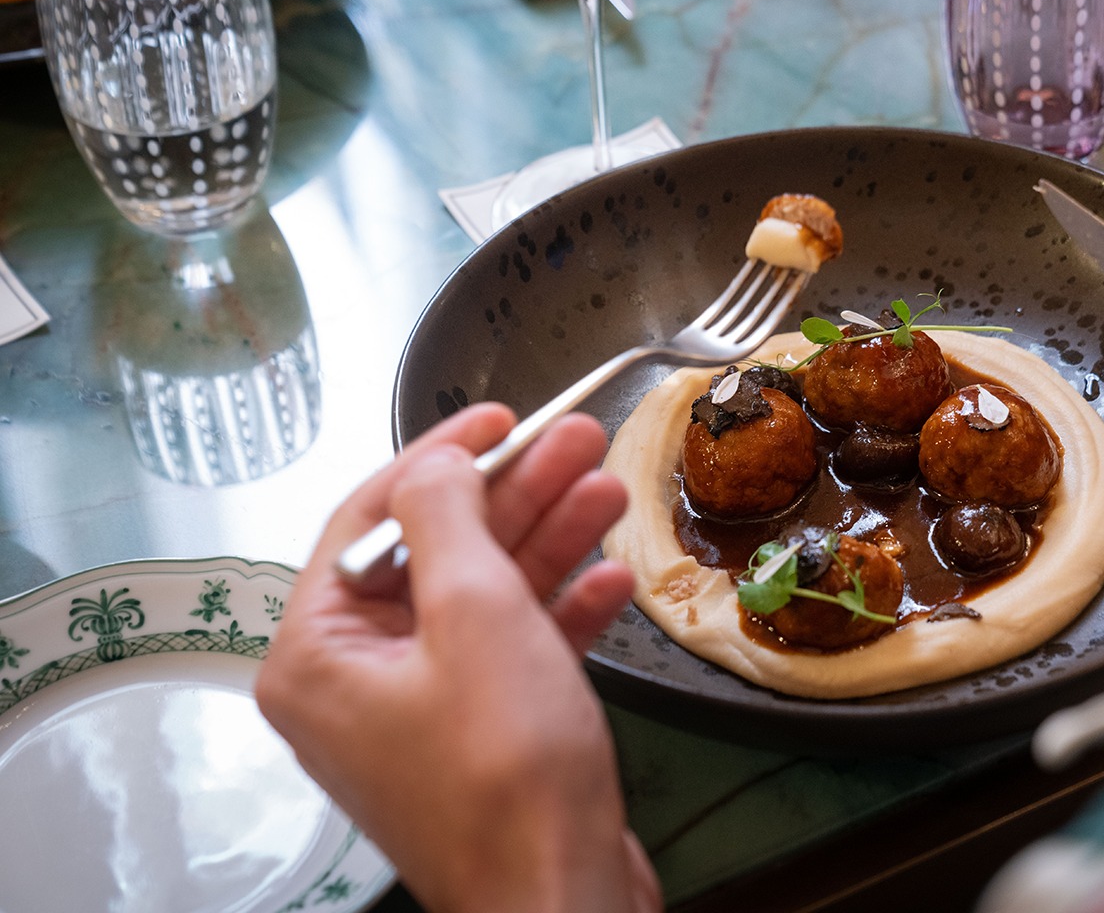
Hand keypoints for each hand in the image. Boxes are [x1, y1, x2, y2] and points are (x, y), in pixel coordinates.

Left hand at [256, 405, 661, 912]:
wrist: (561, 895)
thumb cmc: (507, 775)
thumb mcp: (474, 615)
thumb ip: (448, 520)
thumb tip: (434, 462)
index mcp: (318, 655)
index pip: (371, 520)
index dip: (439, 455)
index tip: (498, 415)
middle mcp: (355, 683)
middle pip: (435, 553)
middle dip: (514, 493)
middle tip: (576, 442)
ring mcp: (417, 714)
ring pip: (480, 598)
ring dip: (547, 541)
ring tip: (609, 488)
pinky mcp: (475, 740)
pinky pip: (508, 653)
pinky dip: (557, 611)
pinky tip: (609, 580)